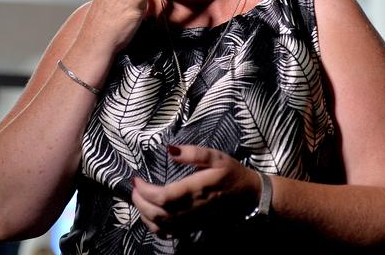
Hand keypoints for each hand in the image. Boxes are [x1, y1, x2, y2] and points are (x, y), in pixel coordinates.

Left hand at [131, 145, 260, 237]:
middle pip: (158, 213)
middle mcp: (193, 209)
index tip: (136, 179)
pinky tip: (151, 216)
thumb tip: (170, 150)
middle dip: (140, 202)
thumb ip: (193, 153)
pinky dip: (155, 227)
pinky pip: (170, 234)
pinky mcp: (194, 227)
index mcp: (196, 190)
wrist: (250, 196)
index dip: (145, 190)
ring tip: (139, 199)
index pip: (164, 196)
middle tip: (134, 188)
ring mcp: (193, 221)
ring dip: (145, 215)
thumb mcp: (216, 156)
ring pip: (162, 226)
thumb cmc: (231, 173)